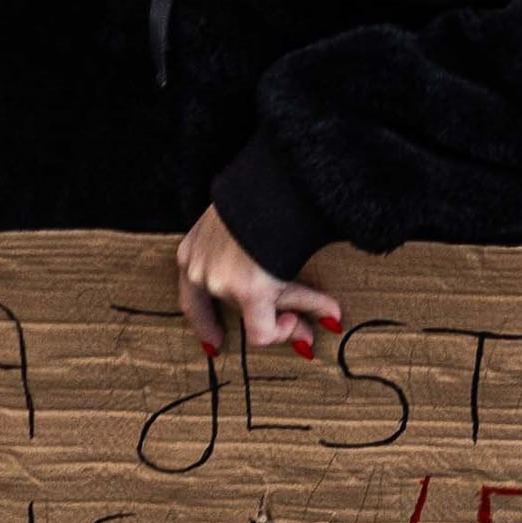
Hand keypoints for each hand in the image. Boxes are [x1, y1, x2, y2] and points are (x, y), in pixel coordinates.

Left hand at [177, 205, 342, 360]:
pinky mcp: (248, 292)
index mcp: (192, 249)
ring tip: (329, 314)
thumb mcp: (245, 224)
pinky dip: (287, 329)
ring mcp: (220, 282)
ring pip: (258, 314)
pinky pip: (264, 330)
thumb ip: (255, 254)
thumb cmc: (265, 192)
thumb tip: (280, 282)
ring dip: (297, 313)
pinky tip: (320, 315)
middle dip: (271, 321)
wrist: (278, 181)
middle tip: (293, 333)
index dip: (206, 324)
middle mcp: (199, 270)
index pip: (192, 298)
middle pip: (234, 307)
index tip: (215, 341)